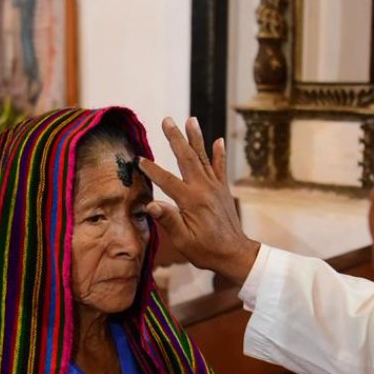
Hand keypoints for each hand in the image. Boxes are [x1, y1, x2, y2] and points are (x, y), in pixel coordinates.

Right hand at [137, 117, 260, 285]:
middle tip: (167, 120)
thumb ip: (168, 220)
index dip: (152, 169)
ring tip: (190, 119)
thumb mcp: (183, 240)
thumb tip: (151, 205)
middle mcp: (204, 189)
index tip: (138, 160)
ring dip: (196, 138)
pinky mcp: (223, 190)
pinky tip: (218, 140)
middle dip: (175, 138)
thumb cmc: (206, 250)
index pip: (167, 180)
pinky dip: (219, 153)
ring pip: (203, 157)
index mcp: (191, 201)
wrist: (234, 254)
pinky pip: (220, 168)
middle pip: (187, 158)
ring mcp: (215, 187)